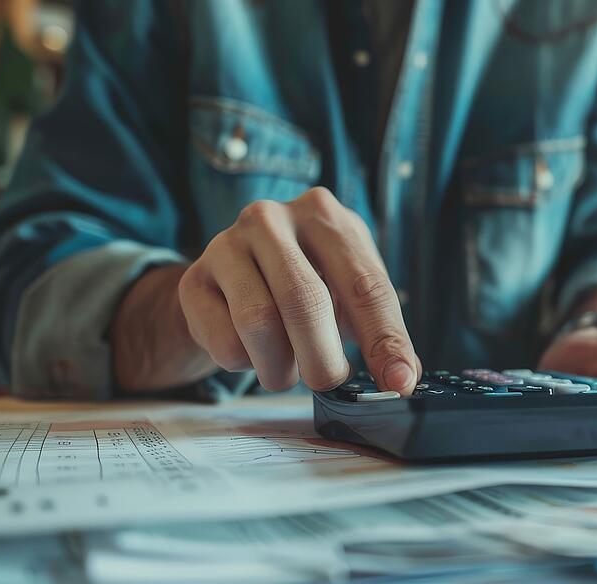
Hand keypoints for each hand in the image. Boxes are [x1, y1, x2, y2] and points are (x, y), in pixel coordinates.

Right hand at [177, 188, 420, 393]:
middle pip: (305, 301)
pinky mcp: (194, 280)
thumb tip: (402, 377)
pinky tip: (253, 350)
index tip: (397, 382)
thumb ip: (379, 330)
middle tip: (328, 381)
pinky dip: (246, 363)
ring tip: (288, 368)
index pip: (365, 285)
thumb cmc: (308, 280)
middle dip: (323, 359)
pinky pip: (224, 342)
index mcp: (324, 215)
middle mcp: (272, 219)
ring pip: (259, 323)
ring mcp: (226, 244)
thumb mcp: (349, 291)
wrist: (235, 274)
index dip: (384, 340)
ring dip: (281, 366)